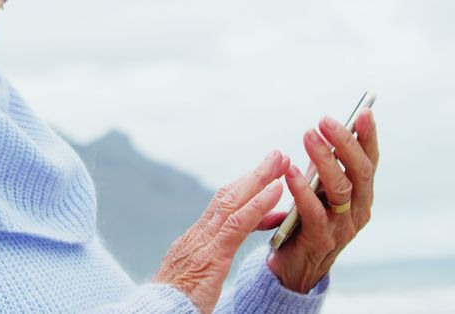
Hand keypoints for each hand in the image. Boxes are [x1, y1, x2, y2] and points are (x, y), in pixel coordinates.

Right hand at [153, 150, 288, 313]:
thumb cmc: (175, 308)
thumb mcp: (192, 283)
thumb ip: (203, 267)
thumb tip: (209, 264)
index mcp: (193, 243)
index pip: (222, 211)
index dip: (244, 194)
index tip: (265, 184)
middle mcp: (196, 236)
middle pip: (227, 196)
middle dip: (253, 175)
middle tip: (275, 156)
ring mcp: (202, 243)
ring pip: (232, 200)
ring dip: (259, 178)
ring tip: (280, 160)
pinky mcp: (211, 256)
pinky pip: (238, 224)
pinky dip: (258, 204)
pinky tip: (275, 190)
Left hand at [267, 109, 379, 292]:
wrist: (294, 268)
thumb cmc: (306, 221)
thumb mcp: (320, 190)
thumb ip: (326, 167)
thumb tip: (326, 131)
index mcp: (362, 196)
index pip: (370, 162)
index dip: (368, 137)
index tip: (363, 112)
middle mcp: (359, 211)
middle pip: (360, 172)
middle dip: (346, 143)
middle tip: (326, 121)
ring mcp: (343, 228)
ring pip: (341, 189)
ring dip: (324, 160)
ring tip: (309, 136)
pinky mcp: (321, 240)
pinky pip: (314, 211)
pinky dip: (302, 188)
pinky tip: (291, 170)